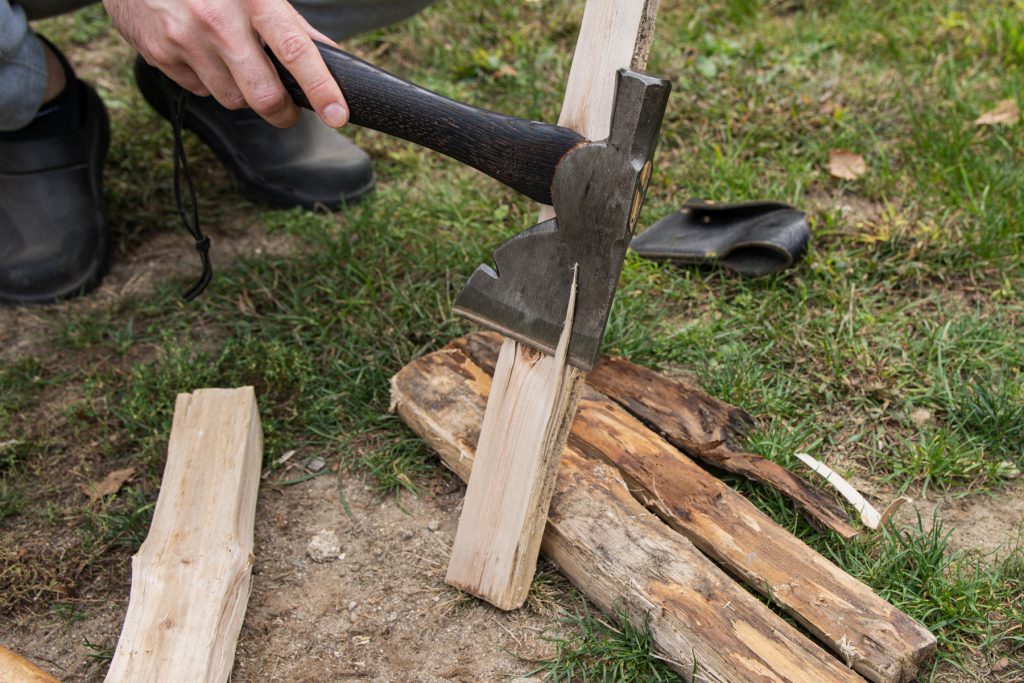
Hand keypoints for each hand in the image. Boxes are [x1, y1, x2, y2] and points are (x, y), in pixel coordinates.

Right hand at [103, 0, 347, 128]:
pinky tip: (204, 54)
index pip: (295, 50)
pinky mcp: (160, 54)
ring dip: (243, 93)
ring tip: (237, 65)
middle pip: (263, 94)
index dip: (320, 88)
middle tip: (288, 109)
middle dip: (281, 111)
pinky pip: (200, 90)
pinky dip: (210, 81)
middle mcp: (218, 20)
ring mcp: (185, 39)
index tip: (337, 114)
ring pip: (232, 99)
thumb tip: (330, 58)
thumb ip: (291, 24)